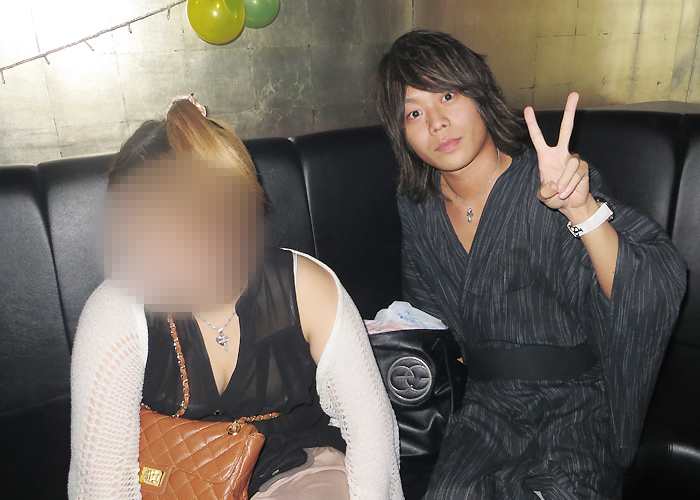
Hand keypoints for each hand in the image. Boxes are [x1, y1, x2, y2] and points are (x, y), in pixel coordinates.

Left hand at [524, 92, 596, 221]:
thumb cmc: (555, 197)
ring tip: (561, 193)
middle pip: (566, 129)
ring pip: (570, 164)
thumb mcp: (544, 197)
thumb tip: (553, 185)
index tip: (527, 108)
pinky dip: (570, 185)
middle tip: (574, 94)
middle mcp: (561, 153)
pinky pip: (577, 173)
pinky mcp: (583, 167)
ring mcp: (574, 159)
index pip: (538, 137)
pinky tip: (568, 191)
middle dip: (570, 112)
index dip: (533, 124)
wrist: (571, 205)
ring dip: (564, 181)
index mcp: (546, 156)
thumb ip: (544, 192)